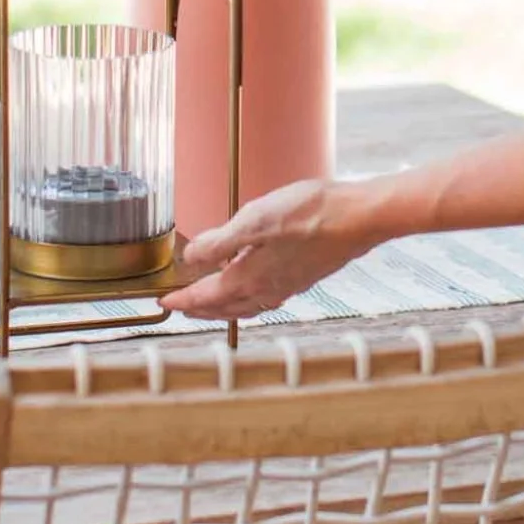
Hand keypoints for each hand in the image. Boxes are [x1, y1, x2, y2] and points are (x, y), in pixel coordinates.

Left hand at [159, 177, 375, 319]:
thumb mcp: (255, 220)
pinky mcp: (303, 278)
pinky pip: (264, 299)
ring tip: (210, 302)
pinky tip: (252, 287)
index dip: (182, 299)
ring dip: (222, 308)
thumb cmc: (310, 214)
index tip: (164, 303)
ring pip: (245, 307)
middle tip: (181, 307)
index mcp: (250, 278)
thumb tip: (191, 259)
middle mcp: (267, 290)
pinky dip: (247, 300)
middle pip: (223, 308)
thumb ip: (220, 242)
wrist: (358, 219)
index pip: (206, 296)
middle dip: (199, 309)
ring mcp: (287, 286)